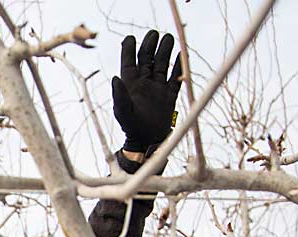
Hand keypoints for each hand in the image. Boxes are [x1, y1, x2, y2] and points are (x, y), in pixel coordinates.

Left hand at [111, 30, 182, 152]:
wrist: (147, 142)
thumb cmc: (131, 127)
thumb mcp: (123, 111)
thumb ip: (119, 95)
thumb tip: (115, 77)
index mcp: (130, 84)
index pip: (129, 61)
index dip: (129, 49)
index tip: (131, 38)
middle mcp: (144, 82)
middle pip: (147, 58)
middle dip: (150, 45)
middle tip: (154, 33)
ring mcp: (157, 88)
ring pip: (162, 64)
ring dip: (165, 51)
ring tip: (169, 38)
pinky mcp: (169, 95)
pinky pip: (175, 78)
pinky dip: (179, 67)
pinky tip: (182, 56)